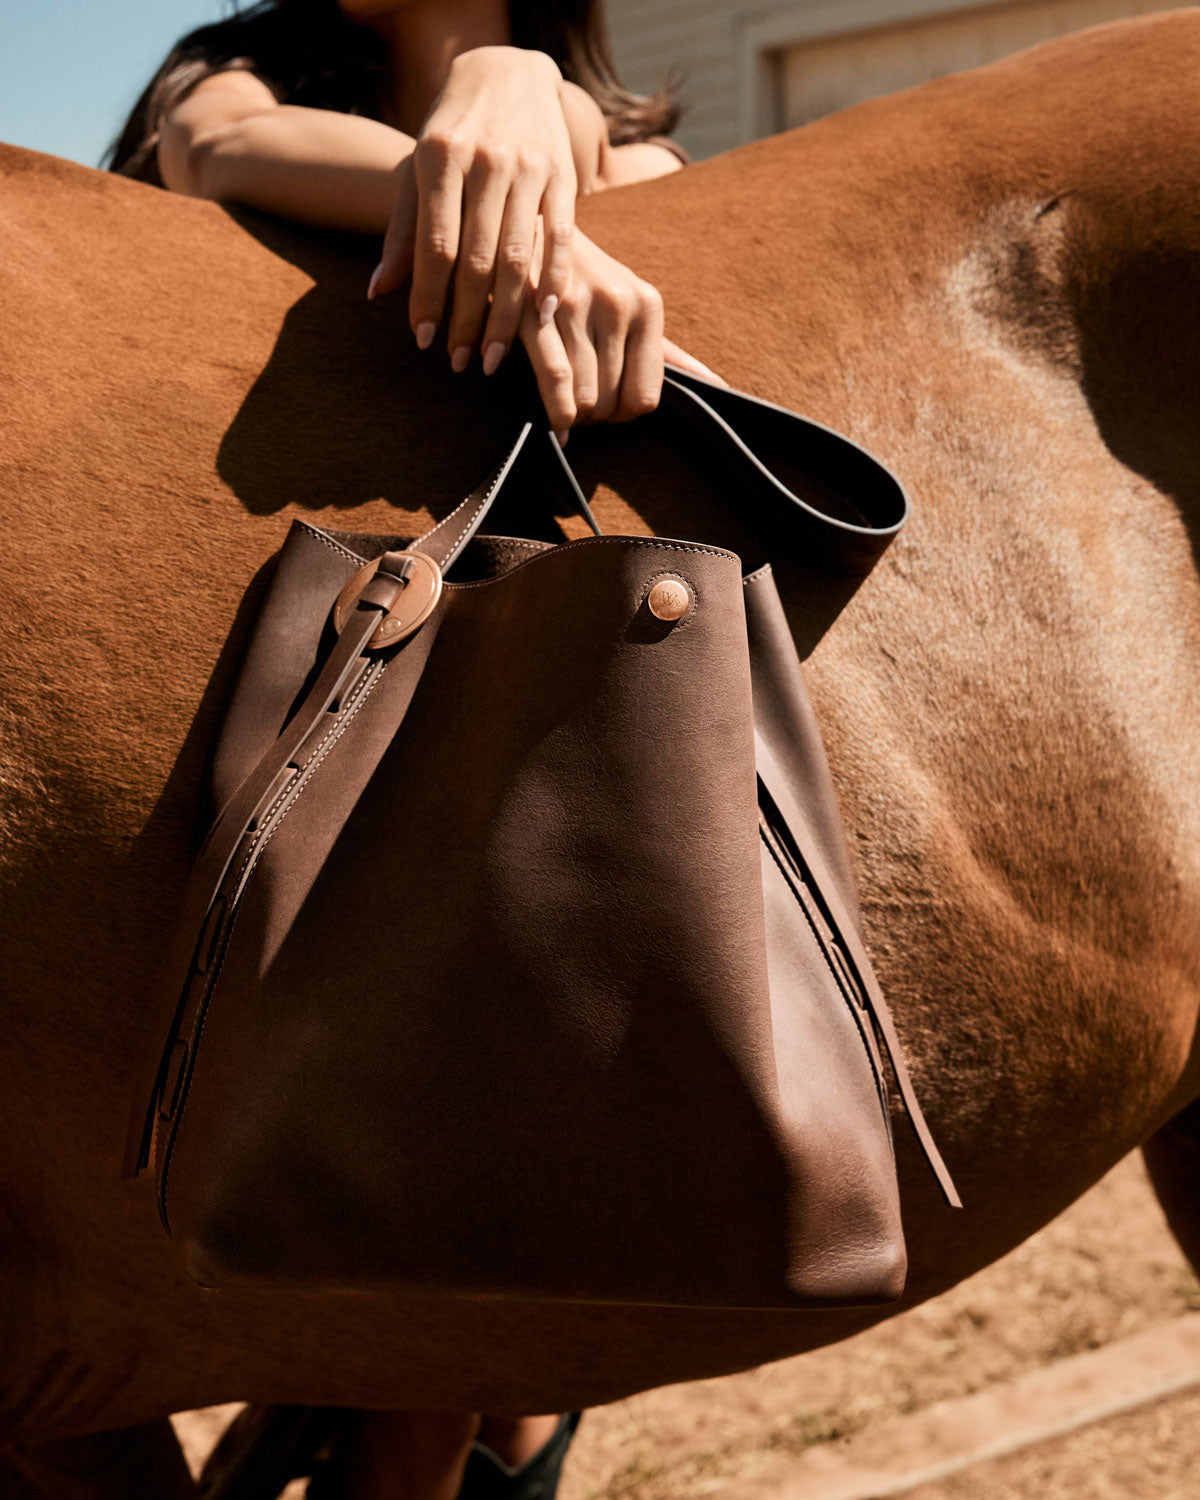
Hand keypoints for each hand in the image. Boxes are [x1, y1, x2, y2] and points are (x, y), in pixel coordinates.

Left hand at [369, 47, 578, 371]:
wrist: (507, 74)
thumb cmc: (452, 133)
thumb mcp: (418, 171)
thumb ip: (402, 231)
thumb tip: (379, 293)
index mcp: (439, 157)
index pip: (434, 246)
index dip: (429, 299)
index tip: (425, 341)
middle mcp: (484, 161)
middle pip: (476, 260)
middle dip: (467, 320)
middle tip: (459, 363)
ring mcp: (527, 166)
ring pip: (518, 257)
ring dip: (507, 316)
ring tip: (493, 357)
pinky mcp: (561, 174)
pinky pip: (560, 239)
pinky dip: (553, 281)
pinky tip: (544, 317)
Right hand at [517, 226, 723, 433]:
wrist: (530, 227)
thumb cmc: (587, 279)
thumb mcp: (632, 306)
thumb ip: (670, 351)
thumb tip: (718, 385)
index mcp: (646, 305)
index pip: (645, 397)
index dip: (624, 414)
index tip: (609, 407)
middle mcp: (616, 303)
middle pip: (611, 403)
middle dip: (594, 417)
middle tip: (580, 405)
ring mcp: (575, 305)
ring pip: (584, 400)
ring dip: (570, 417)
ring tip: (561, 405)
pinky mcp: (533, 310)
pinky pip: (555, 383)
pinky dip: (554, 415)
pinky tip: (551, 420)